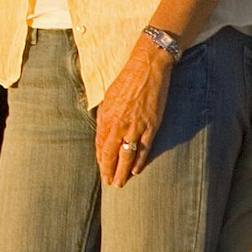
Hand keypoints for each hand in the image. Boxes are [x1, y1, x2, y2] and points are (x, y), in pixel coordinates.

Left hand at [95, 37, 172, 185]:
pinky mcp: (151, 126)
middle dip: (109, 170)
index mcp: (106, 116)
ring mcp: (135, 126)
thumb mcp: (109, 98)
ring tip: (120, 183)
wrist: (147, 68)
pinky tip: (136, 171)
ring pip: (127, 155)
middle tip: (109, 183)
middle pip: (111, 154)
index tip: (101, 168)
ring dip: (123, 171)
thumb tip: (104, 133)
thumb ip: (106, 116)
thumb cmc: (127, 80)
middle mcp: (118, 124)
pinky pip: (143, 149)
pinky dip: (139, 162)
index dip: (100, 159)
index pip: (100, 144)